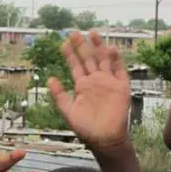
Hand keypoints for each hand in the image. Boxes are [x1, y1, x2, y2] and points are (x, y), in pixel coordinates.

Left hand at [50, 31, 129, 153]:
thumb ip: (59, 95)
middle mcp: (95, 81)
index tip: (63, 42)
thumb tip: (50, 79)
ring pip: (103, 60)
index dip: (70, 54)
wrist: (104, 139)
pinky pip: (119, 71)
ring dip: (99, 47)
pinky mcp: (121, 88)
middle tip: (75, 32)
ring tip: (93, 33)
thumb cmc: (86, 127)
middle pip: (88, 59)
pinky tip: (112, 49)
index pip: (75, 66)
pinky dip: (117, 60)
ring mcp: (108, 83)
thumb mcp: (68, 111)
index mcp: (82, 85)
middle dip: (82, 46)